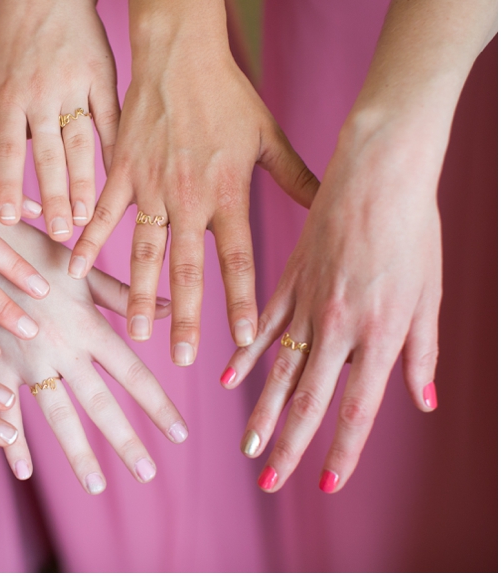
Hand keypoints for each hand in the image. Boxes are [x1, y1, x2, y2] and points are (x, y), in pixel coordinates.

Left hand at [0, 0, 118, 237]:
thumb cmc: (13, 44)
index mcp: (7, 97)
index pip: (3, 150)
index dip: (6, 185)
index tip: (10, 220)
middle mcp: (39, 93)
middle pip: (46, 154)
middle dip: (53, 197)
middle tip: (60, 235)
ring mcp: (73, 85)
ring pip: (80, 141)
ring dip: (86, 183)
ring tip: (89, 219)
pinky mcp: (103, 76)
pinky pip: (111, 119)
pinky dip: (116, 150)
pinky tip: (122, 179)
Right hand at [0, 205, 183, 493]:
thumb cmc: (28, 243)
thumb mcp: (77, 265)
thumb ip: (119, 293)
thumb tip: (166, 308)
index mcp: (88, 324)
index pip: (132, 374)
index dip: (157, 405)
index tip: (178, 434)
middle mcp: (62, 348)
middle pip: (101, 403)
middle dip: (126, 440)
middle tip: (148, 474)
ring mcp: (26, 359)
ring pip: (57, 414)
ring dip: (78, 452)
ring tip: (97, 485)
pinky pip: (4, 407)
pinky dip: (12, 440)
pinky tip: (23, 471)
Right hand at [70, 30, 317, 366]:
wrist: (179, 56)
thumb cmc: (227, 95)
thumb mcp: (268, 137)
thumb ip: (296, 177)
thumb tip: (328, 204)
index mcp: (226, 193)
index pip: (237, 258)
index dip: (242, 300)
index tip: (245, 339)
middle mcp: (188, 199)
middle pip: (188, 269)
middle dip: (186, 316)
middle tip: (182, 358)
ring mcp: (150, 188)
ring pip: (145, 253)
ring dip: (140, 295)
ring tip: (137, 333)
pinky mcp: (121, 174)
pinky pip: (102, 214)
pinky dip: (89, 242)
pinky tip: (75, 271)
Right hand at [223, 117, 441, 492]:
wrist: (378, 171)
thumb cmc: (413, 229)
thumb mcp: (429, 294)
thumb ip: (422, 352)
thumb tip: (423, 400)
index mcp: (380, 331)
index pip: (358, 406)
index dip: (343, 448)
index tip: (329, 483)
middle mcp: (338, 325)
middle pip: (309, 398)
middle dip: (292, 446)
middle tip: (272, 481)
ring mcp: (306, 303)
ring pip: (278, 370)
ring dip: (263, 413)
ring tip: (249, 447)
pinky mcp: (286, 281)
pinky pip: (261, 328)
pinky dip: (244, 358)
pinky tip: (227, 383)